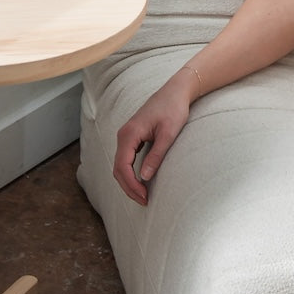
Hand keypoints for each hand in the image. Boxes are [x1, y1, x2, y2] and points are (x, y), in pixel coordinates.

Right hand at [113, 70, 196, 204]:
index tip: (144, 197)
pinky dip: (130, 173)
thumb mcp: (168, 134)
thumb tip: (144, 177)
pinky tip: (140, 181)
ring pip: (120, 165)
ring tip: (143, 195)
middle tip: (144, 201)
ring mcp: (126, 135)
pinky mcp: (132, 137)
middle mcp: (123, 135)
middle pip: (118, 168)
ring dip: (128, 182)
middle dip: (128, 187)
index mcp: (129, 134)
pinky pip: (125, 159)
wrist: (175, 91)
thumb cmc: (174, 109)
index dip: (131, 185)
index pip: (122, 166)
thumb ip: (156, 155)